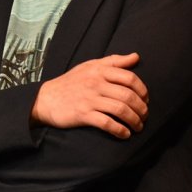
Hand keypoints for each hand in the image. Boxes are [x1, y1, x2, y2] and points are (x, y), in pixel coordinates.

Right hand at [31, 53, 147, 138]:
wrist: (45, 99)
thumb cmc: (70, 83)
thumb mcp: (90, 66)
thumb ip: (114, 61)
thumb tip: (136, 56)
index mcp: (99, 70)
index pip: (130, 78)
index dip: (143, 91)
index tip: (145, 100)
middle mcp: (95, 83)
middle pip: (128, 96)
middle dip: (142, 109)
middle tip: (144, 117)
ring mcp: (89, 99)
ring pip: (121, 110)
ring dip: (134, 121)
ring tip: (138, 127)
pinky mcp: (83, 114)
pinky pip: (107, 123)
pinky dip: (120, 130)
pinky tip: (125, 134)